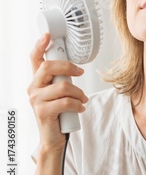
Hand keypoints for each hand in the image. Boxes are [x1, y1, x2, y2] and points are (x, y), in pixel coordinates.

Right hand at [27, 33, 88, 151]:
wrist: (53, 138)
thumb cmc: (59, 114)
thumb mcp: (59, 93)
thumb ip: (61, 80)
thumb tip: (74, 68)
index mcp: (37, 81)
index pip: (35, 59)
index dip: (39, 46)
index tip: (47, 36)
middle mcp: (33, 88)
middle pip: (49, 67)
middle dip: (69, 67)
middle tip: (81, 72)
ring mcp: (36, 100)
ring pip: (63, 86)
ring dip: (78, 93)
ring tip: (83, 99)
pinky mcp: (43, 112)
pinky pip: (66, 102)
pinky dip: (77, 104)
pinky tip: (80, 108)